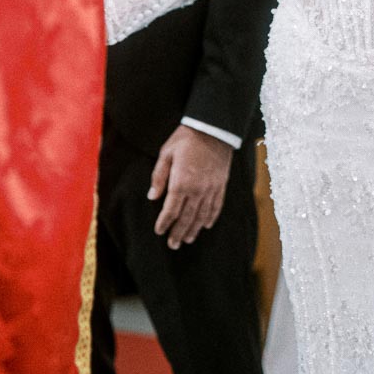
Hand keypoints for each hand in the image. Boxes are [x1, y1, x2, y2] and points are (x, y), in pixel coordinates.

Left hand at [148, 125, 232, 250]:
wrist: (213, 129)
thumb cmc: (186, 139)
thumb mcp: (166, 153)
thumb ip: (159, 177)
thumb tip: (152, 197)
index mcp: (181, 183)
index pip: (171, 210)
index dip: (164, 223)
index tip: (159, 231)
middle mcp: (197, 190)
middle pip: (186, 218)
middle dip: (178, 232)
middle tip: (173, 245)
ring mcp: (211, 189)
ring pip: (202, 216)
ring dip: (194, 229)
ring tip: (187, 239)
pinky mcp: (220, 185)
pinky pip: (216, 206)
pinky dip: (211, 218)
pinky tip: (206, 225)